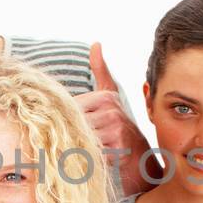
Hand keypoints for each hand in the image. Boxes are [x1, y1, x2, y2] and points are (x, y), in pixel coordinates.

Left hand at [75, 42, 152, 191]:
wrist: (140, 158)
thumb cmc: (119, 127)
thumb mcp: (110, 96)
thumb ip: (101, 71)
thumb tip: (96, 43)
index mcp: (105, 97)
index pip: (70, 108)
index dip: (63, 119)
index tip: (62, 128)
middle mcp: (111, 110)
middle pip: (72, 123)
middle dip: (66, 134)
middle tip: (65, 143)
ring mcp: (115, 129)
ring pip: (79, 138)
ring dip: (73, 147)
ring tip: (78, 151)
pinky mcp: (118, 148)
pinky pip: (89, 152)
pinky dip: (84, 158)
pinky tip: (88, 160)